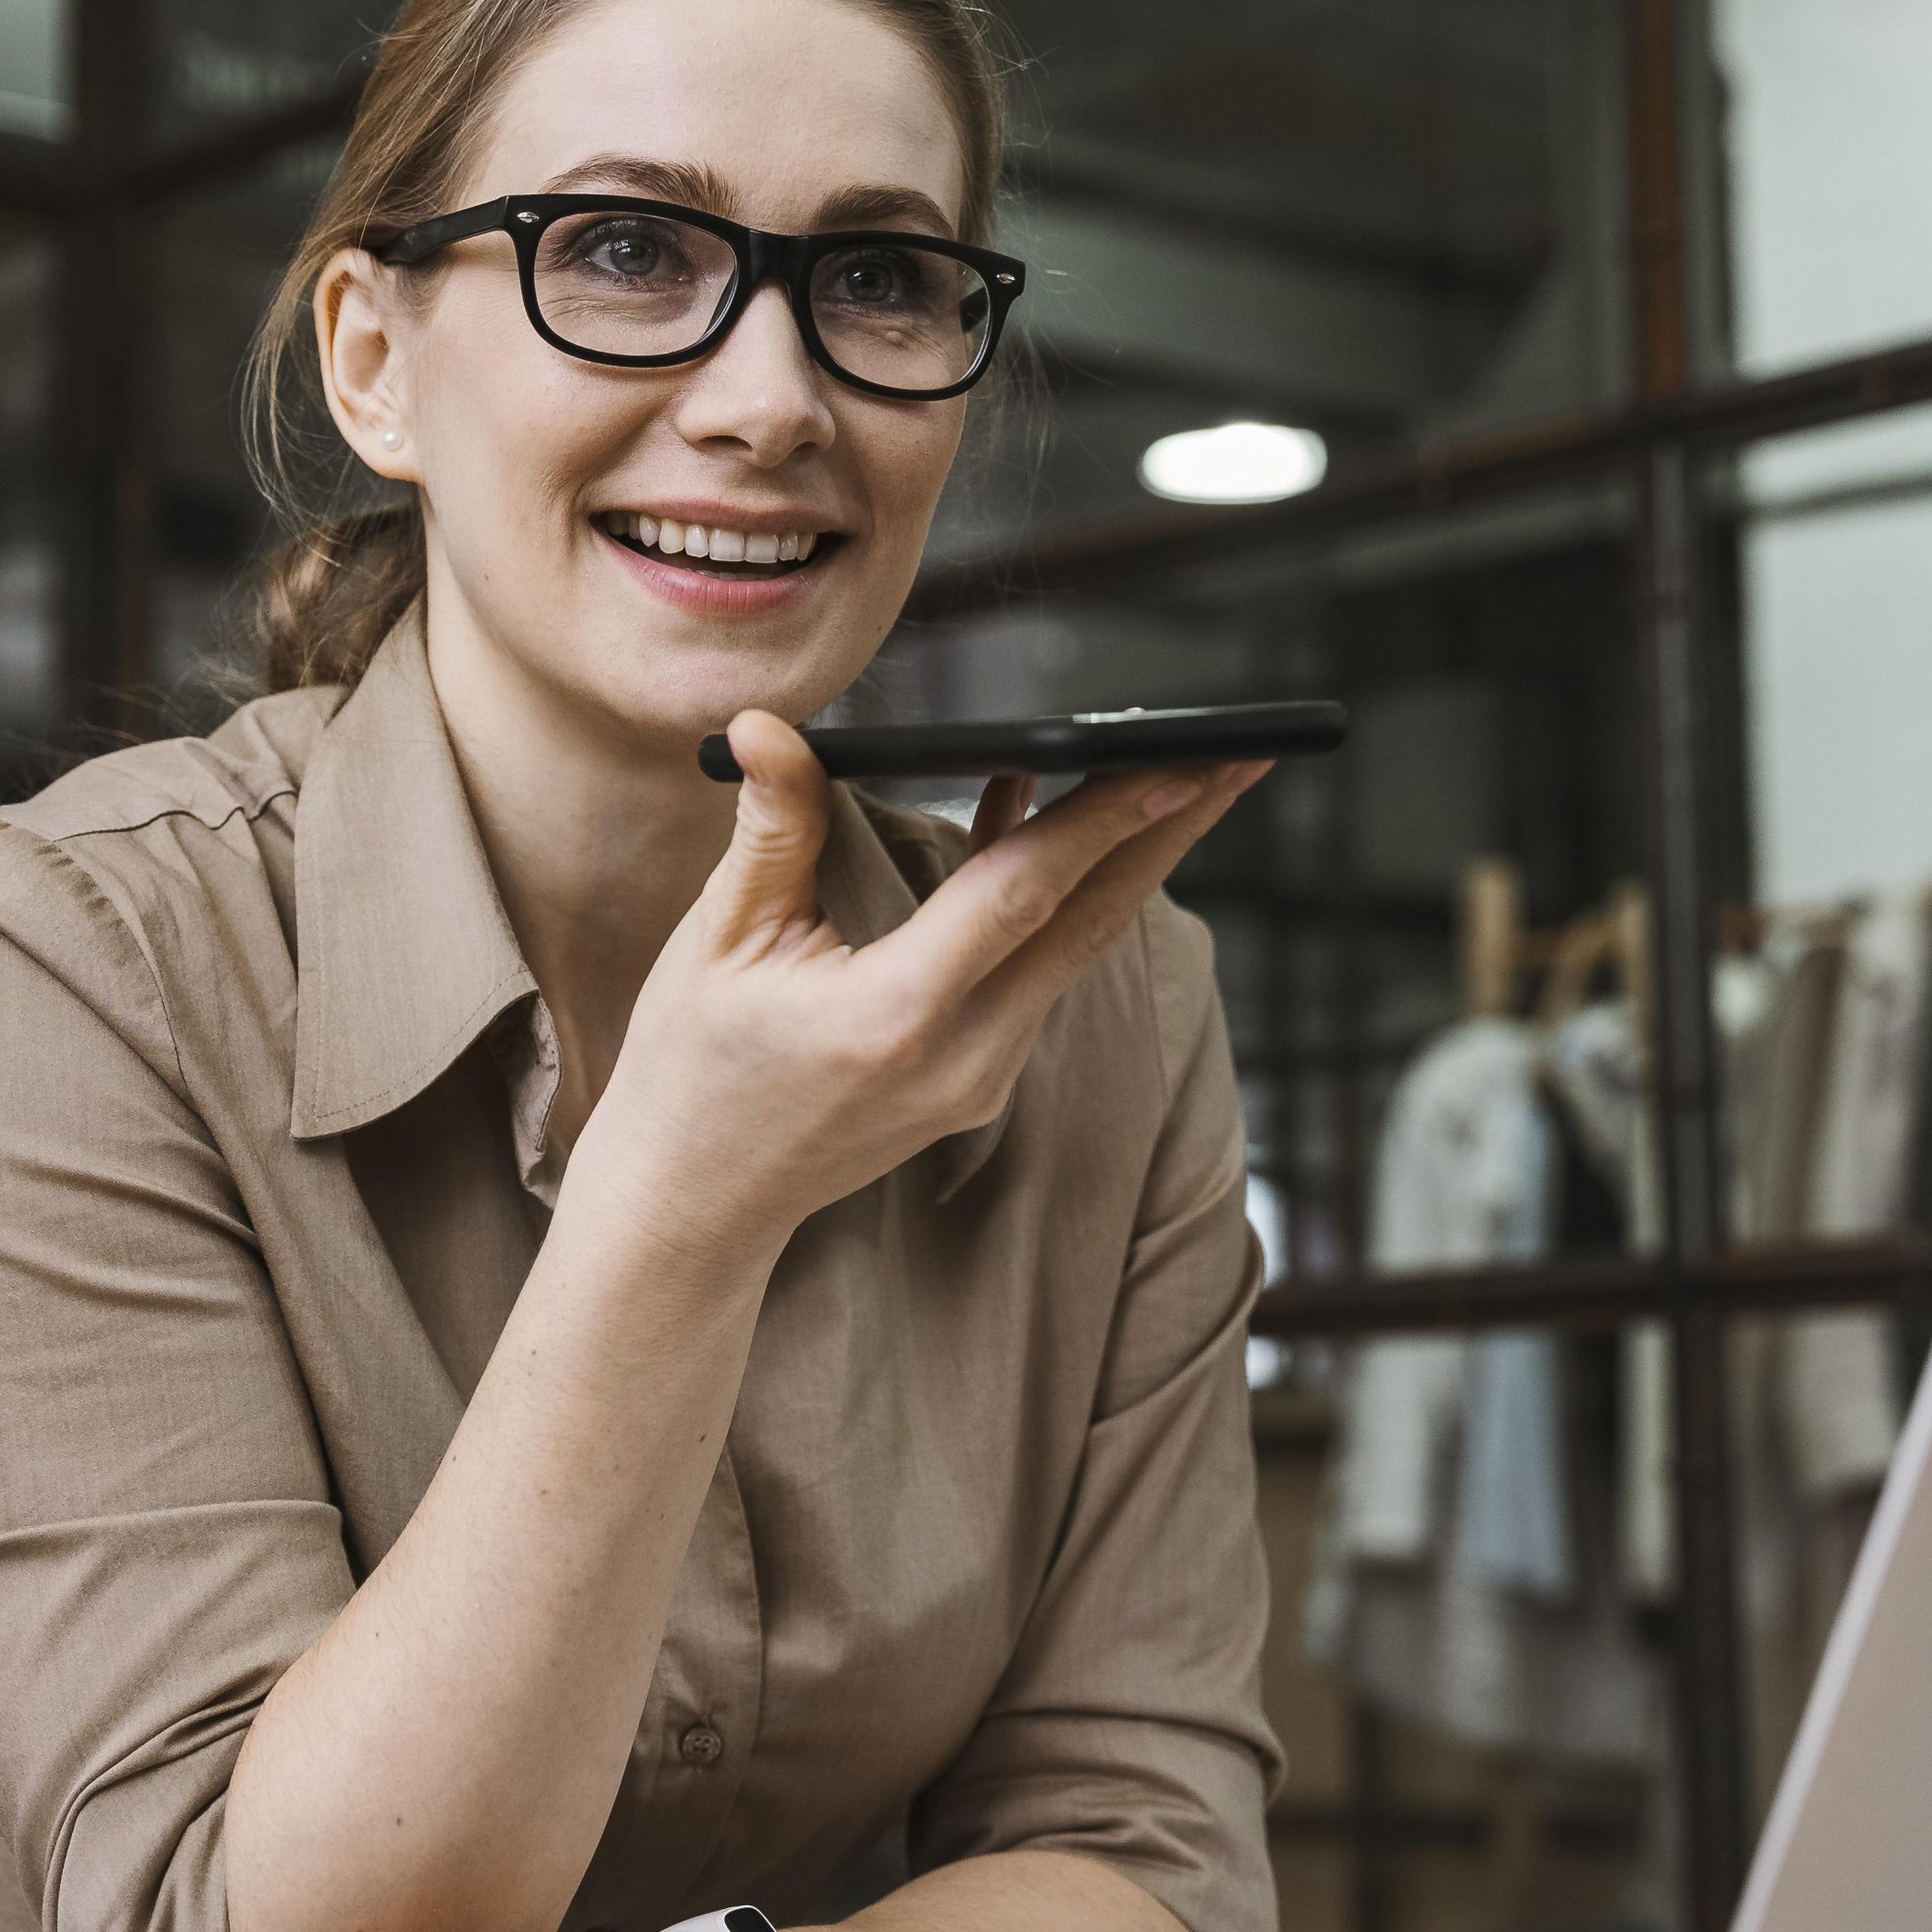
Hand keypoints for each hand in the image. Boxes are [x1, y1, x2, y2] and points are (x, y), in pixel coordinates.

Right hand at [573, 715, 1265, 1263]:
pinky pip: (1040, 976)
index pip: (1021, 900)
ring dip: (1129, 864)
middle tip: (1240, 755)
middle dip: (1170, 834)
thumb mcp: (718, 943)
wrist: (695, 1204)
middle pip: (1089, 927)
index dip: (1102, 822)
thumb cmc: (691, 1073)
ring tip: (1186, 775)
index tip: (1181, 762)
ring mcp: (980, 1082)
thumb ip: (772, 831)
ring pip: (1075, 953)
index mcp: (892, 1018)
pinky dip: (1060, 901)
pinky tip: (1052, 820)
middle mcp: (960, 1058)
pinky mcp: (979, 1085)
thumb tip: (773, 726)